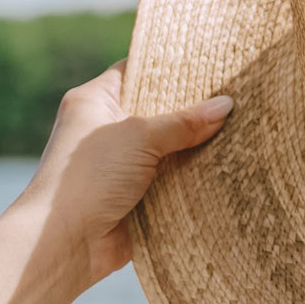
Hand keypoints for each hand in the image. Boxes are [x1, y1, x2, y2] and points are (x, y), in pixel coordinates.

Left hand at [23, 63, 232, 287]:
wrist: (64, 243)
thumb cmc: (88, 178)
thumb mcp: (138, 136)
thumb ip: (184, 121)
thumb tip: (226, 106)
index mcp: (95, 101)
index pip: (136, 70)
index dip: (170, 65)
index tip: (210, 61)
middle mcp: (105, 130)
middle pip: (158, 110)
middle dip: (193, 108)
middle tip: (236, 94)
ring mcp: (120, 165)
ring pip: (168, 148)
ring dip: (195, 147)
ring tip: (240, 128)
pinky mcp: (135, 197)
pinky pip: (171, 181)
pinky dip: (192, 178)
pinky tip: (227, 166)